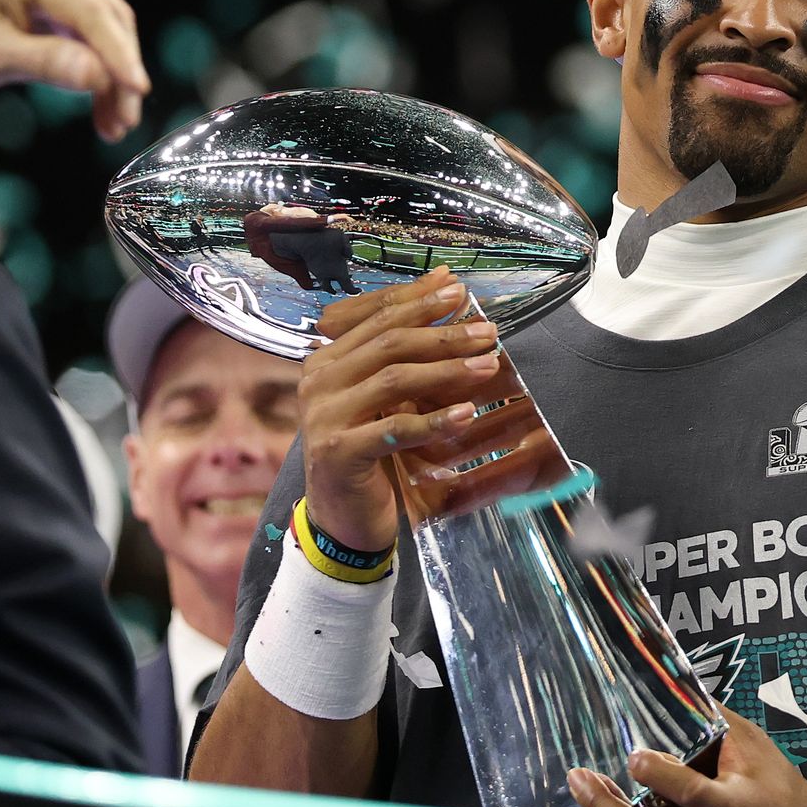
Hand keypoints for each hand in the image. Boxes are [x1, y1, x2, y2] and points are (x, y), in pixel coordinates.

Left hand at [0, 0, 150, 140]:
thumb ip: (43, 63)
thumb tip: (98, 78)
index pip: (92, 12)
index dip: (119, 54)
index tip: (137, 90)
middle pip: (108, 20)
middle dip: (119, 74)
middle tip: (124, 121)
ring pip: (107, 28)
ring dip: (112, 76)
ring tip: (112, 124)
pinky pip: (92, 31)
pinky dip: (98, 68)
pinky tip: (99, 104)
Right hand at [298, 267, 506, 551]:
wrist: (341, 518)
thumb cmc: (369, 452)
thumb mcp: (384, 399)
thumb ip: (403, 356)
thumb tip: (447, 298)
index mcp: (326, 359)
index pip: (375, 316)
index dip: (417, 299)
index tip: (457, 288)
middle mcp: (318, 380)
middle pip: (388, 342)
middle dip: (443, 332)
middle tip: (487, 331)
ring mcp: (324, 416)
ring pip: (393, 379)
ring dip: (447, 370)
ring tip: (488, 365)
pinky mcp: (338, 452)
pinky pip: (394, 429)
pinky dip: (433, 421)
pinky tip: (466, 414)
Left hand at [567, 709, 806, 806]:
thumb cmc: (773, 783)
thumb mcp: (752, 745)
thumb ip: (718, 720)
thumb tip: (680, 682)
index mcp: (732, 802)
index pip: (695, 794)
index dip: (666, 778)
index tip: (637, 758)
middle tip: (583, 779)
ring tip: (582, 783)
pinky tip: (600, 795)